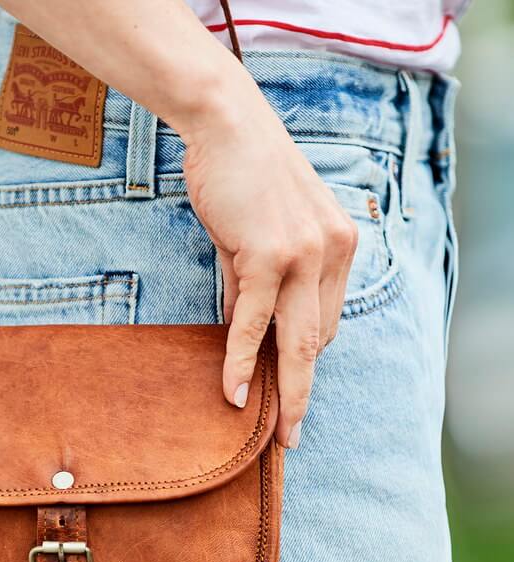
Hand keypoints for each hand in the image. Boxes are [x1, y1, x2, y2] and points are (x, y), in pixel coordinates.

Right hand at [178, 67, 357, 448]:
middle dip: (303, 393)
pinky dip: (242, 357)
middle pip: (318, 341)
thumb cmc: (243, 176)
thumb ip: (256, 284)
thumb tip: (242, 329)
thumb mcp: (259, 234)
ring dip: (282, 391)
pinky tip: (233, 388)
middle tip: (291, 432)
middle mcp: (331, 253)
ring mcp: (304, 254)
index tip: (288, 392)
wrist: (228, 124)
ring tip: (273, 430)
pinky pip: (254, 320)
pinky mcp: (270, 253)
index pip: (323, 321)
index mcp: (338, 248)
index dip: (303, 362)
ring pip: (295, 340)